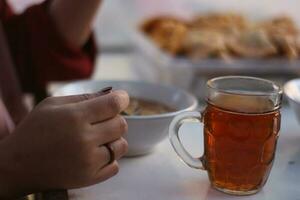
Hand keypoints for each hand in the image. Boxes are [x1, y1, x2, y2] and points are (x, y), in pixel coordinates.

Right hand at [0, 90, 128, 197]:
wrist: (18, 165)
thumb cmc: (35, 130)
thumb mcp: (52, 104)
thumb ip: (84, 97)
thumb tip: (112, 94)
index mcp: (75, 117)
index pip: (113, 104)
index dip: (122, 98)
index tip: (121, 98)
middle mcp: (84, 140)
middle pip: (121, 124)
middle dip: (114, 119)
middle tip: (101, 120)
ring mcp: (89, 162)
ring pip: (122, 145)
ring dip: (113, 139)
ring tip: (97, 139)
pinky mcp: (90, 178)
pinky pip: (115, 165)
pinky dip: (109, 159)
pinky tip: (94, 154)